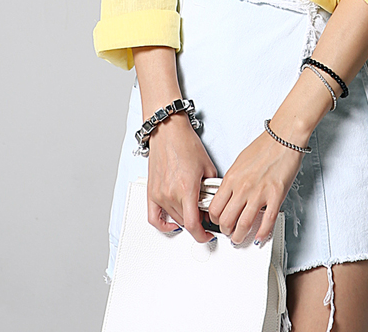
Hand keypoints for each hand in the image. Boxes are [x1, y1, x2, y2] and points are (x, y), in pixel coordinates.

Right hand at [146, 112, 218, 243]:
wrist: (168, 131)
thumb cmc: (186, 144)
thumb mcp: (207, 166)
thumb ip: (212, 187)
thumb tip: (215, 201)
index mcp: (186, 189)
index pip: (193, 225)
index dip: (202, 235)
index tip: (209, 235)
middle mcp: (171, 194)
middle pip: (185, 223)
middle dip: (198, 222)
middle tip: (205, 214)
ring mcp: (159, 195)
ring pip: (174, 219)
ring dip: (185, 219)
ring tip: (192, 208)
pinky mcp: (151, 192)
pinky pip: (154, 217)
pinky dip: (163, 225)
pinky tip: (172, 224)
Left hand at [207, 129, 303, 244]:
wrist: (283, 138)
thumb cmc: (264, 146)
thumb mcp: (239, 162)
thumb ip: (232, 181)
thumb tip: (228, 195)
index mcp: (231, 178)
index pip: (214, 207)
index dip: (214, 219)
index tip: (217, 222)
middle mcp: (242, 187)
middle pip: (226, 220)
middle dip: (225, 231)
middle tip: (228, 232)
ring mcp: (259, 193)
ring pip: (243, 225)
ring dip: (240, 236)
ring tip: (240, 238)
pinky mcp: (275, 196)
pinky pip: (267, 222)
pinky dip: (262, 234)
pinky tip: (261, 237)